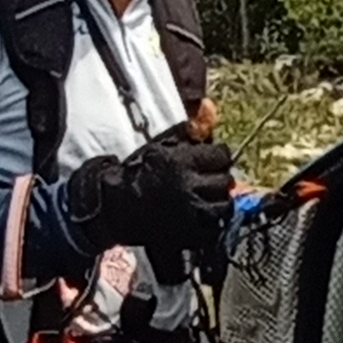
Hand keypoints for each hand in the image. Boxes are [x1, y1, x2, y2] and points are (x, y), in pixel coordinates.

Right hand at [60, 130, 234, 268]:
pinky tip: (198, 215)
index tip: (209, 160)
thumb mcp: (160, 146)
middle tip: (205, 180)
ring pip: (224, 205)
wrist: (115, 206)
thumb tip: (211, 108)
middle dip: (218, 178)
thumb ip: (187, 131)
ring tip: (204, 198)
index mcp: (183, 162)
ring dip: (217, 200)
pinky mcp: (189, 234)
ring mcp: (191, 213)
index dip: (216, 157)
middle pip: (226, 181)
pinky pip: (214, 228)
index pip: (222, 155)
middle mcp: (190, 187)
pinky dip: (210, 222)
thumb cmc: (136, 172)